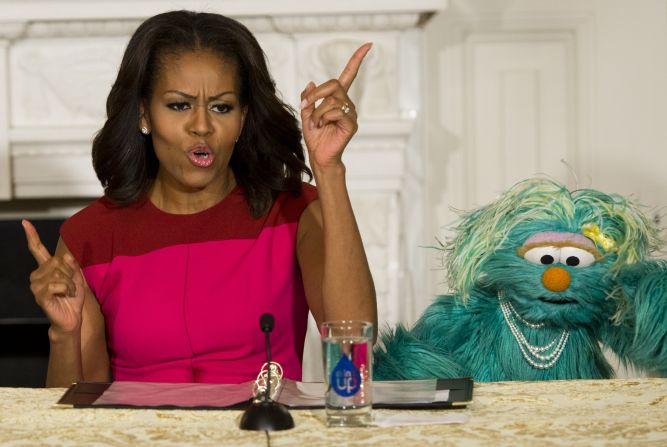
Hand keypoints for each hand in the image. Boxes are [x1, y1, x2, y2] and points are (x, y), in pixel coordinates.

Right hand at [22, 219, 84, 335]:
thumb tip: (66, 255)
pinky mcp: (40, 296)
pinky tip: (65, 295)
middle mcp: (37, 275)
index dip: (32, 236)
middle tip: (71, 285)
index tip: (25, 222)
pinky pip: (57, 284)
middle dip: (70, 272)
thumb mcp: (77, 277)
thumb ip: (73, 265)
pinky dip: (67, 289)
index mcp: (46, 269)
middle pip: (57, 261)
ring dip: (70, 282)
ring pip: (58, 273)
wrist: (71, 318)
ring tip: (68, 292)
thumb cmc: (72, 298)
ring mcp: (36, 286)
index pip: (37, 249)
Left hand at [299, 43, 371, 170]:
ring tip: (316, 124)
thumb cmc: (315, 137)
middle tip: (306, 106)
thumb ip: (308, 99)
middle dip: (316, 94)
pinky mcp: (351, 124)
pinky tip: (322, 127)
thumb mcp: (306, 114)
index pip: (350, 74)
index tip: (368, 45)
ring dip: (317, 112)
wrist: (319, 156)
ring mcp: (351, 113)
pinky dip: (323, 118)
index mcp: (338, 98)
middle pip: (333, 84)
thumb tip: (310, 83)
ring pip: (332, 100)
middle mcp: (347, 103)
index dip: (357, 59)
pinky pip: (336, 111)